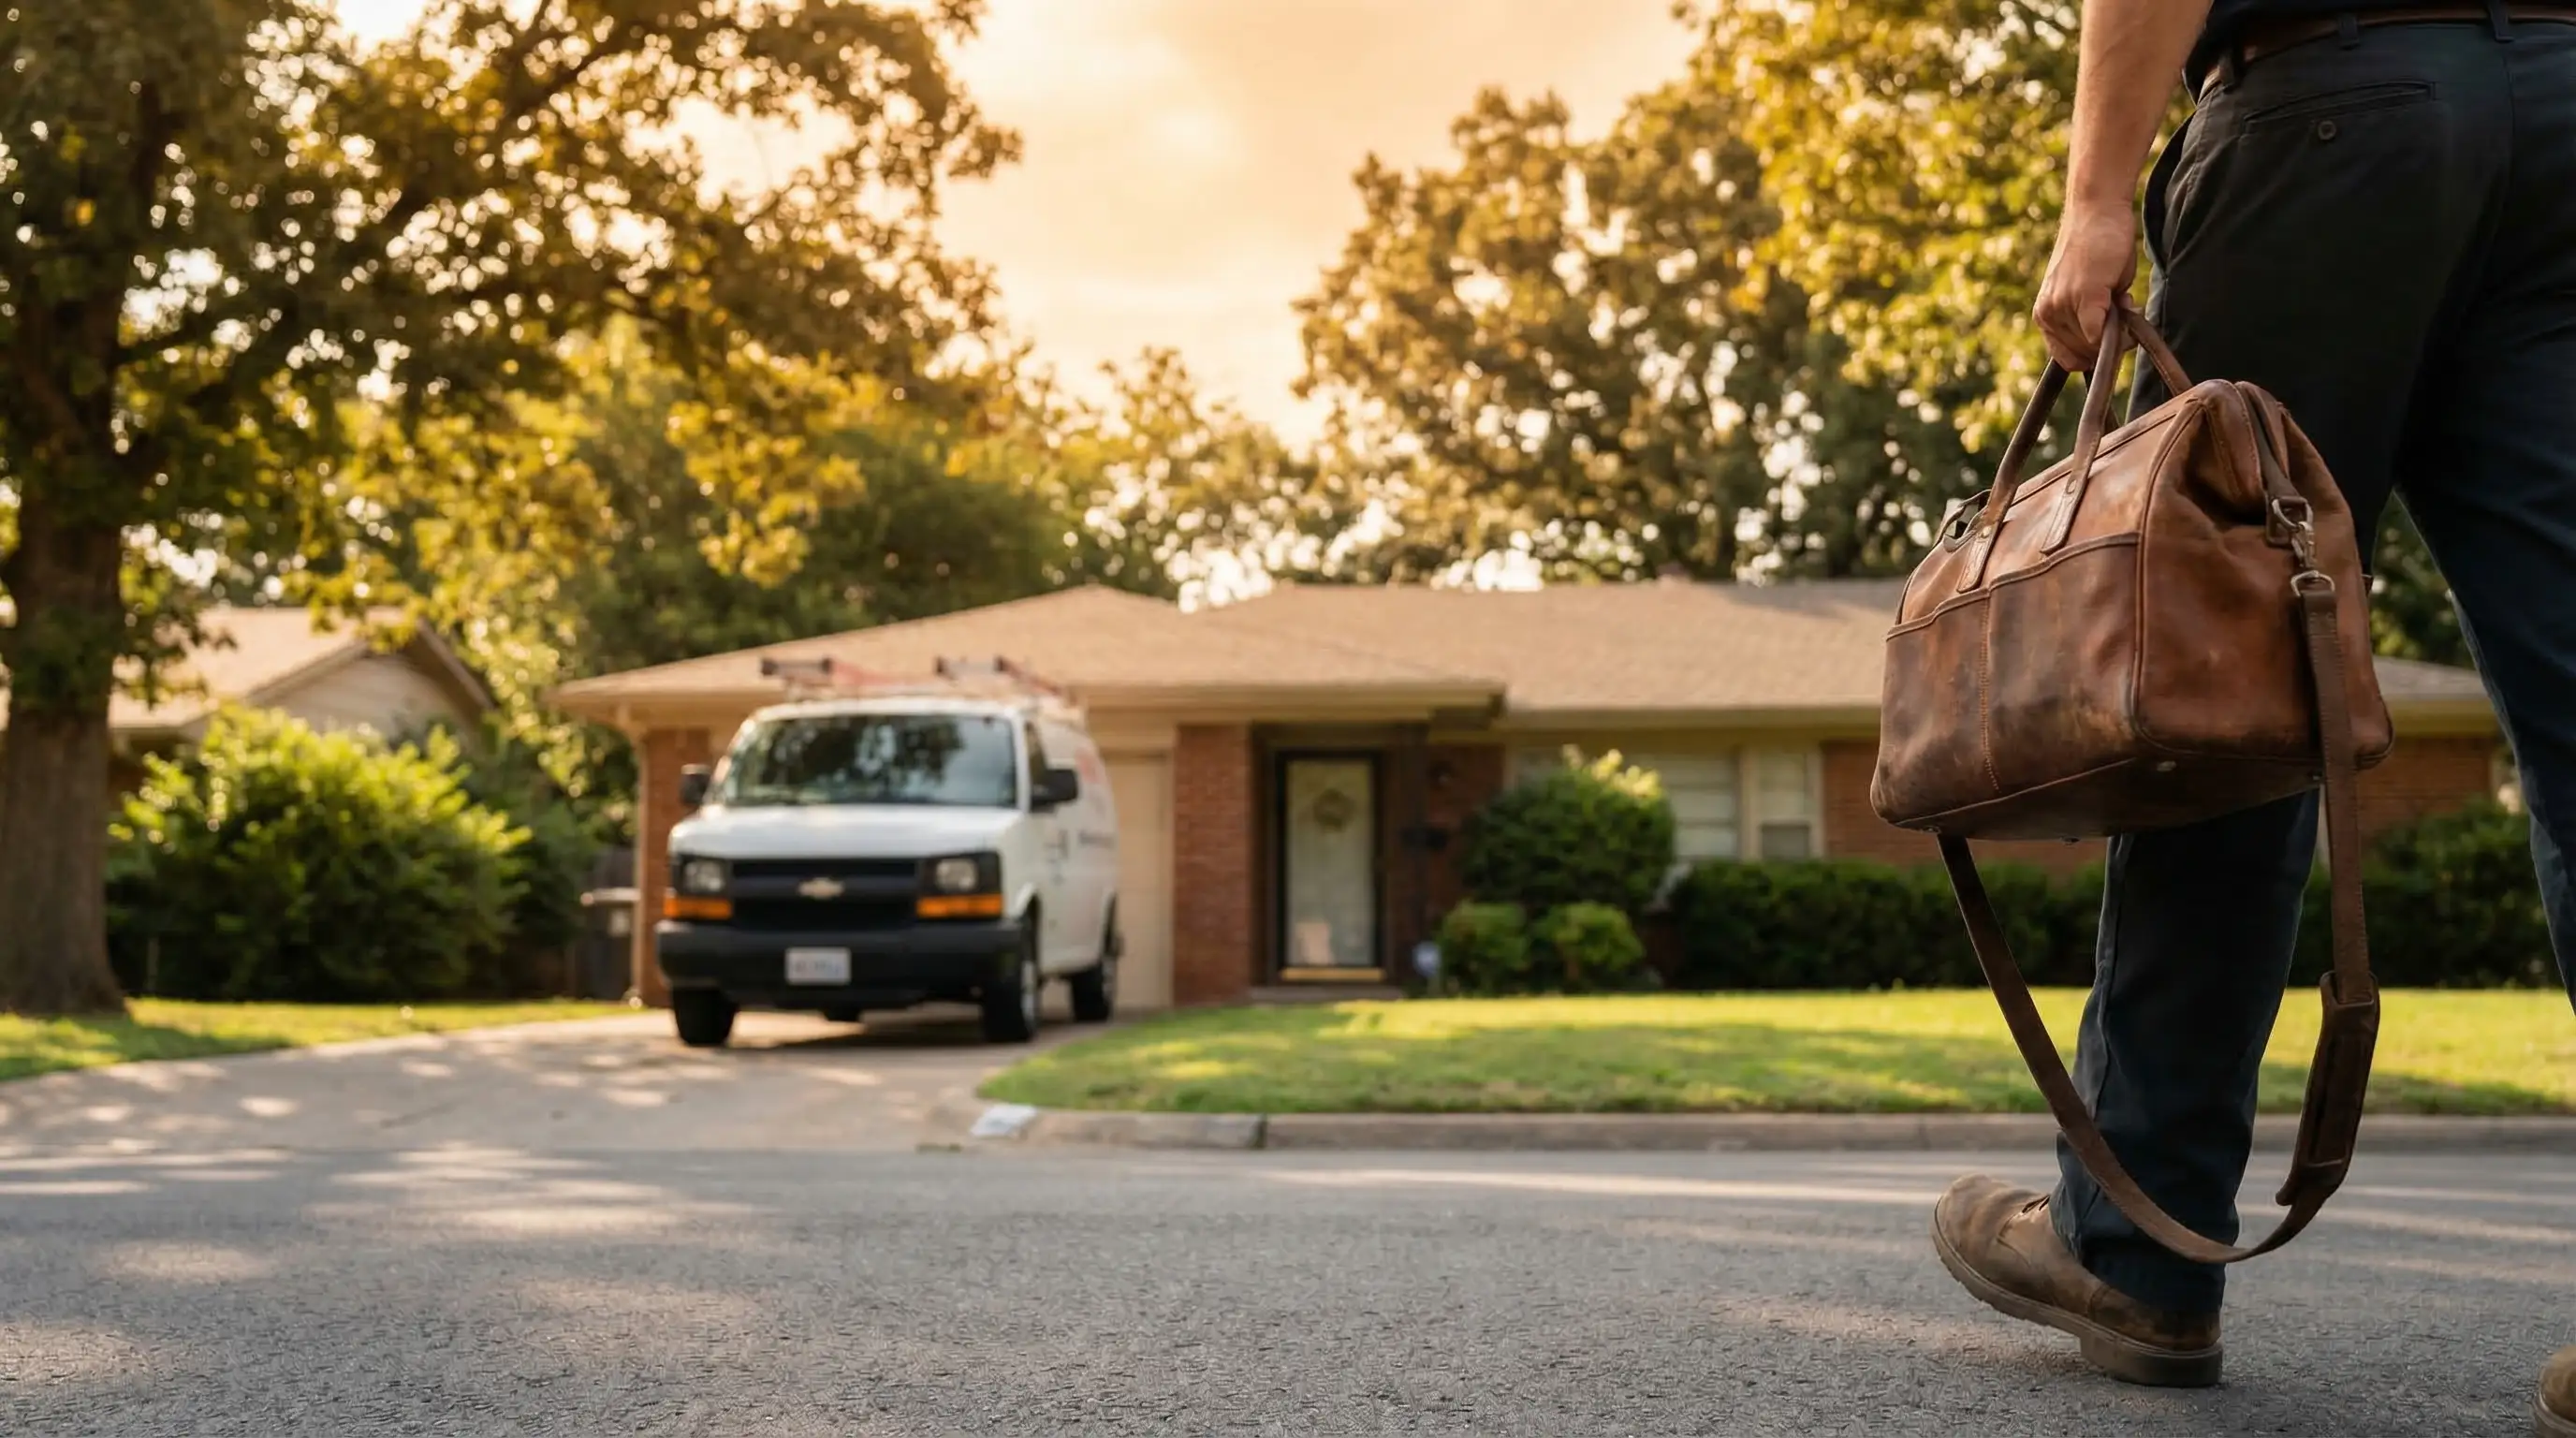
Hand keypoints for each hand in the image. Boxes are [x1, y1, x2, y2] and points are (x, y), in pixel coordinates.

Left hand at [2034, 198, 2139, 371]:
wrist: (2096, 213)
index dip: (2094, 357)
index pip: (2068, 360)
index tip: (2111, 341)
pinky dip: (2120, 329)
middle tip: (2123, 315)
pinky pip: (2101, 335)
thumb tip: (2111, 342)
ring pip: (2096, 347)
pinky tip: (2125, 302)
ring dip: (2118, 333)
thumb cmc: (2097, 249)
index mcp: (2045, 315)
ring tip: (2121, 299)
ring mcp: (2063, 306)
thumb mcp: (2089, 292)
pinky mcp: (2085, 296)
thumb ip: (2094, 319)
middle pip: (2085, 356)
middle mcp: (2048, 314)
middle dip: (2110, 345)